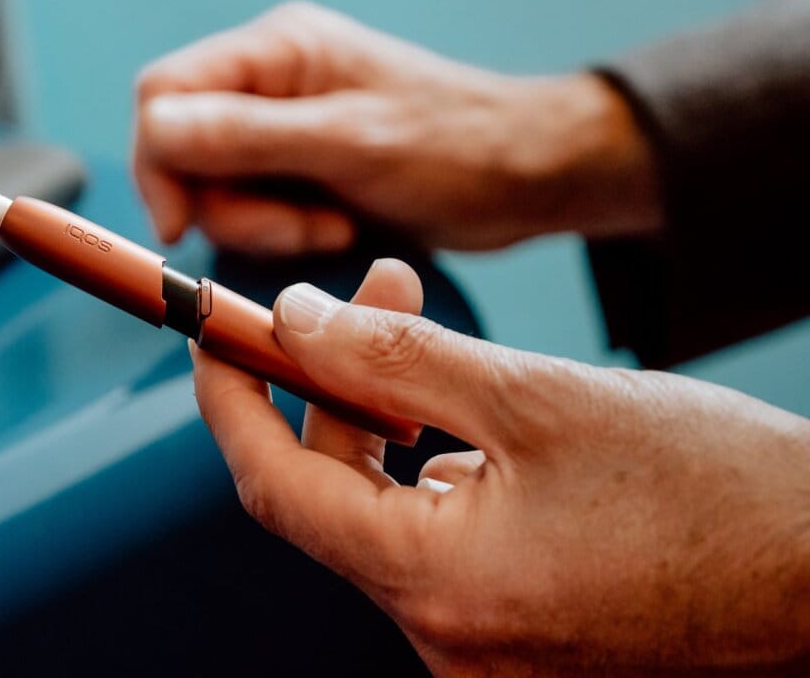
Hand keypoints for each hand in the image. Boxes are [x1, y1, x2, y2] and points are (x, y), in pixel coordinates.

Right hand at [134, 1, 661, 253]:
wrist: (525, 177)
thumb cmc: (457, 146)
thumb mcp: (348, 143)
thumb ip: (247, 137)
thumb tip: (155, 132)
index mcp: (277, 50)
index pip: (164, 95)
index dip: (160, 163)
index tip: (181, 225)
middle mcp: (270, 83)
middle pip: (184, 151)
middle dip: (231, 206)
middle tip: (302, 228)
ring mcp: (283, 129)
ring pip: (216, 190)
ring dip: (265, 226)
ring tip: (334, 226)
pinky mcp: (299, 170)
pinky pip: (253, 210)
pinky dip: (285, 233)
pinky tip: (339, 227)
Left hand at [189, 259, 809, 674]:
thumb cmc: (715, 490)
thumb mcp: (537, 397)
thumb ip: (396, 357)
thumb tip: (295, 320)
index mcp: (440, 588)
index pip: (276, 487)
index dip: (233, 400)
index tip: (215, 333)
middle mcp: (448, 640)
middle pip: (333, 496)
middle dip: (337, 383)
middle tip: (368, 288)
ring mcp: (483, 646)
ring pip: (386, 514)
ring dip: (390, 421)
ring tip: (438, 339)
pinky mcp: (516, 635)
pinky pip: (436, 542)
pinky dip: (433, 470)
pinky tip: (476, 421)